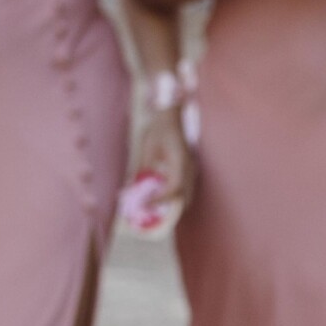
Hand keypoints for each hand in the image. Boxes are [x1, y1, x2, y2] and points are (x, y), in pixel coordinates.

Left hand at [123, 93, 193, 210]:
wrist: (171, 116)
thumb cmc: (158, 129)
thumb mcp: (147, 148)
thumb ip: (143, 170)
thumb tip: (134, 188)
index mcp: (180, 162)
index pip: (174, 188)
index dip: (160, 199)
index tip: (146, 203)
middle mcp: (189, 168)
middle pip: (185, 197)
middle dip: (169, 207)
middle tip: (151, 209)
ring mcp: (192, 169)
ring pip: (187, 194)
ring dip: (173, 202)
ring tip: (155, 203)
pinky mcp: (189, 168)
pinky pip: (185, 187)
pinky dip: (175, 194)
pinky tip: (161, 192)